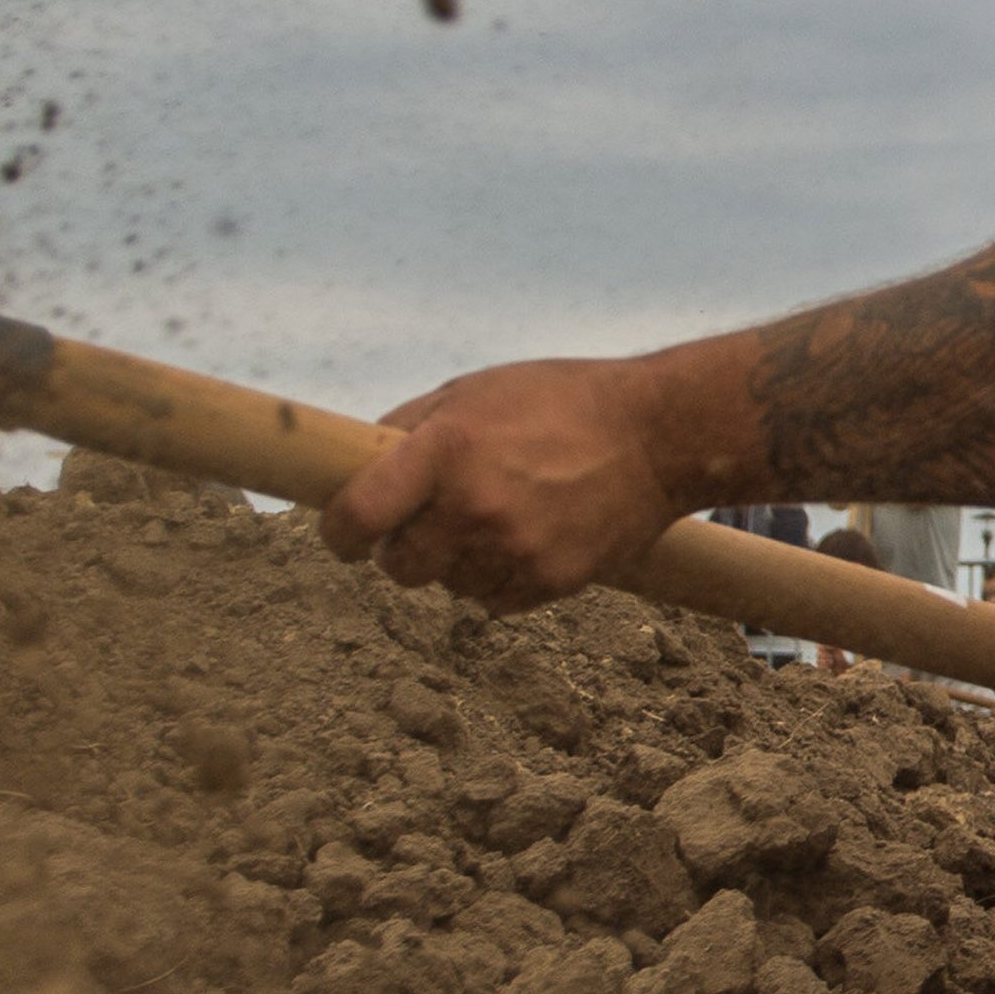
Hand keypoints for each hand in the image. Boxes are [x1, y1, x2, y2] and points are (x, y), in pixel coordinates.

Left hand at [318, 357, 692, 611]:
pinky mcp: (550, 582)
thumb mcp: (474, 391)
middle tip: (427, 520)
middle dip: (401, 548)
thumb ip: (407, 428)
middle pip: (399, 566)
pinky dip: (496, 578)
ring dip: (456, 561)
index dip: (337, 533)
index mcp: (445, 450)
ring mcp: (514, 550)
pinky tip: (527, 536)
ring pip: (447, 586)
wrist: (657, 436)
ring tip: (497, 515)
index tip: (342, 535)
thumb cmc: (560, 402)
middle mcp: (474, 506)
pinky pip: (491, 602)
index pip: (358, 517)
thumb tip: (352, 467)